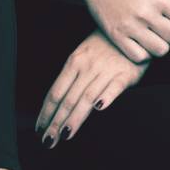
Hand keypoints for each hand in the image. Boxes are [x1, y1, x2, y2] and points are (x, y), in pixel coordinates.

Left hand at [35, 29, 147, 145]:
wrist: (130, 30)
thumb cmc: (104, 45)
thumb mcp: (83, 55)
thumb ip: (72, 77)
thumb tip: (56, 102)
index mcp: (74, 62)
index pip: (55, 92)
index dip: (46, 112)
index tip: (40, 128)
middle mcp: (87, 67)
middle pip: (68, 98)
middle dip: (56, 122)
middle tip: (48, 140)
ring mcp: (106, 71)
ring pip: (87, 97)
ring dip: (75, 117)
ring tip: (66, 134)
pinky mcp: (125, 74)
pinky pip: (114, 87)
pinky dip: (106, 97)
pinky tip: (100, 108)